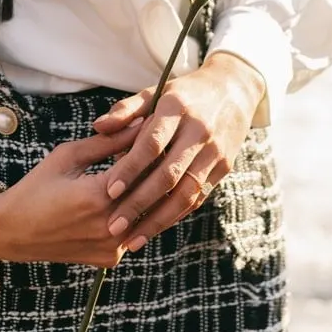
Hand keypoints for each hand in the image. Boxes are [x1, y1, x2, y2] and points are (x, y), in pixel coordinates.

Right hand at [0, 120, 142, 268]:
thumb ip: (108, 142)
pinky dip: (136, 214)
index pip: (142, 163)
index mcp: (98, 197)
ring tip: (145, 171)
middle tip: (157, 148)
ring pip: (147, 213)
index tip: (156, 129)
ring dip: (149, 192)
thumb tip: (141, 123)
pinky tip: (129, 197)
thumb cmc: (37, 187)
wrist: (13, 231)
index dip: (149, 143)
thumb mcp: (68, 157)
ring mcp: (112, 246)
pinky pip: (135, 231)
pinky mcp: (110, 258)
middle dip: (154, 166)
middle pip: (150, 190)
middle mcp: (110, 226)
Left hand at [91, 53, 264, 250]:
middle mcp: (199, 131)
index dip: (130, 168)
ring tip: (132, 241)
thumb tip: (98, 127)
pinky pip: (198, 197)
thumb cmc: (183, 94)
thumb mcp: (155, 92)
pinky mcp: (224, 167)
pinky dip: (175, 215)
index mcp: (177, 108)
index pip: (152, 143)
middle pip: (168, 175)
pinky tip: (154, 228)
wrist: (233, 90)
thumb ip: (126, 110)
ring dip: (158, 221)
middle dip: (139, 204)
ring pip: (186, 193)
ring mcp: (215, 152)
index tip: (108, 191)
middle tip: (113, 226)